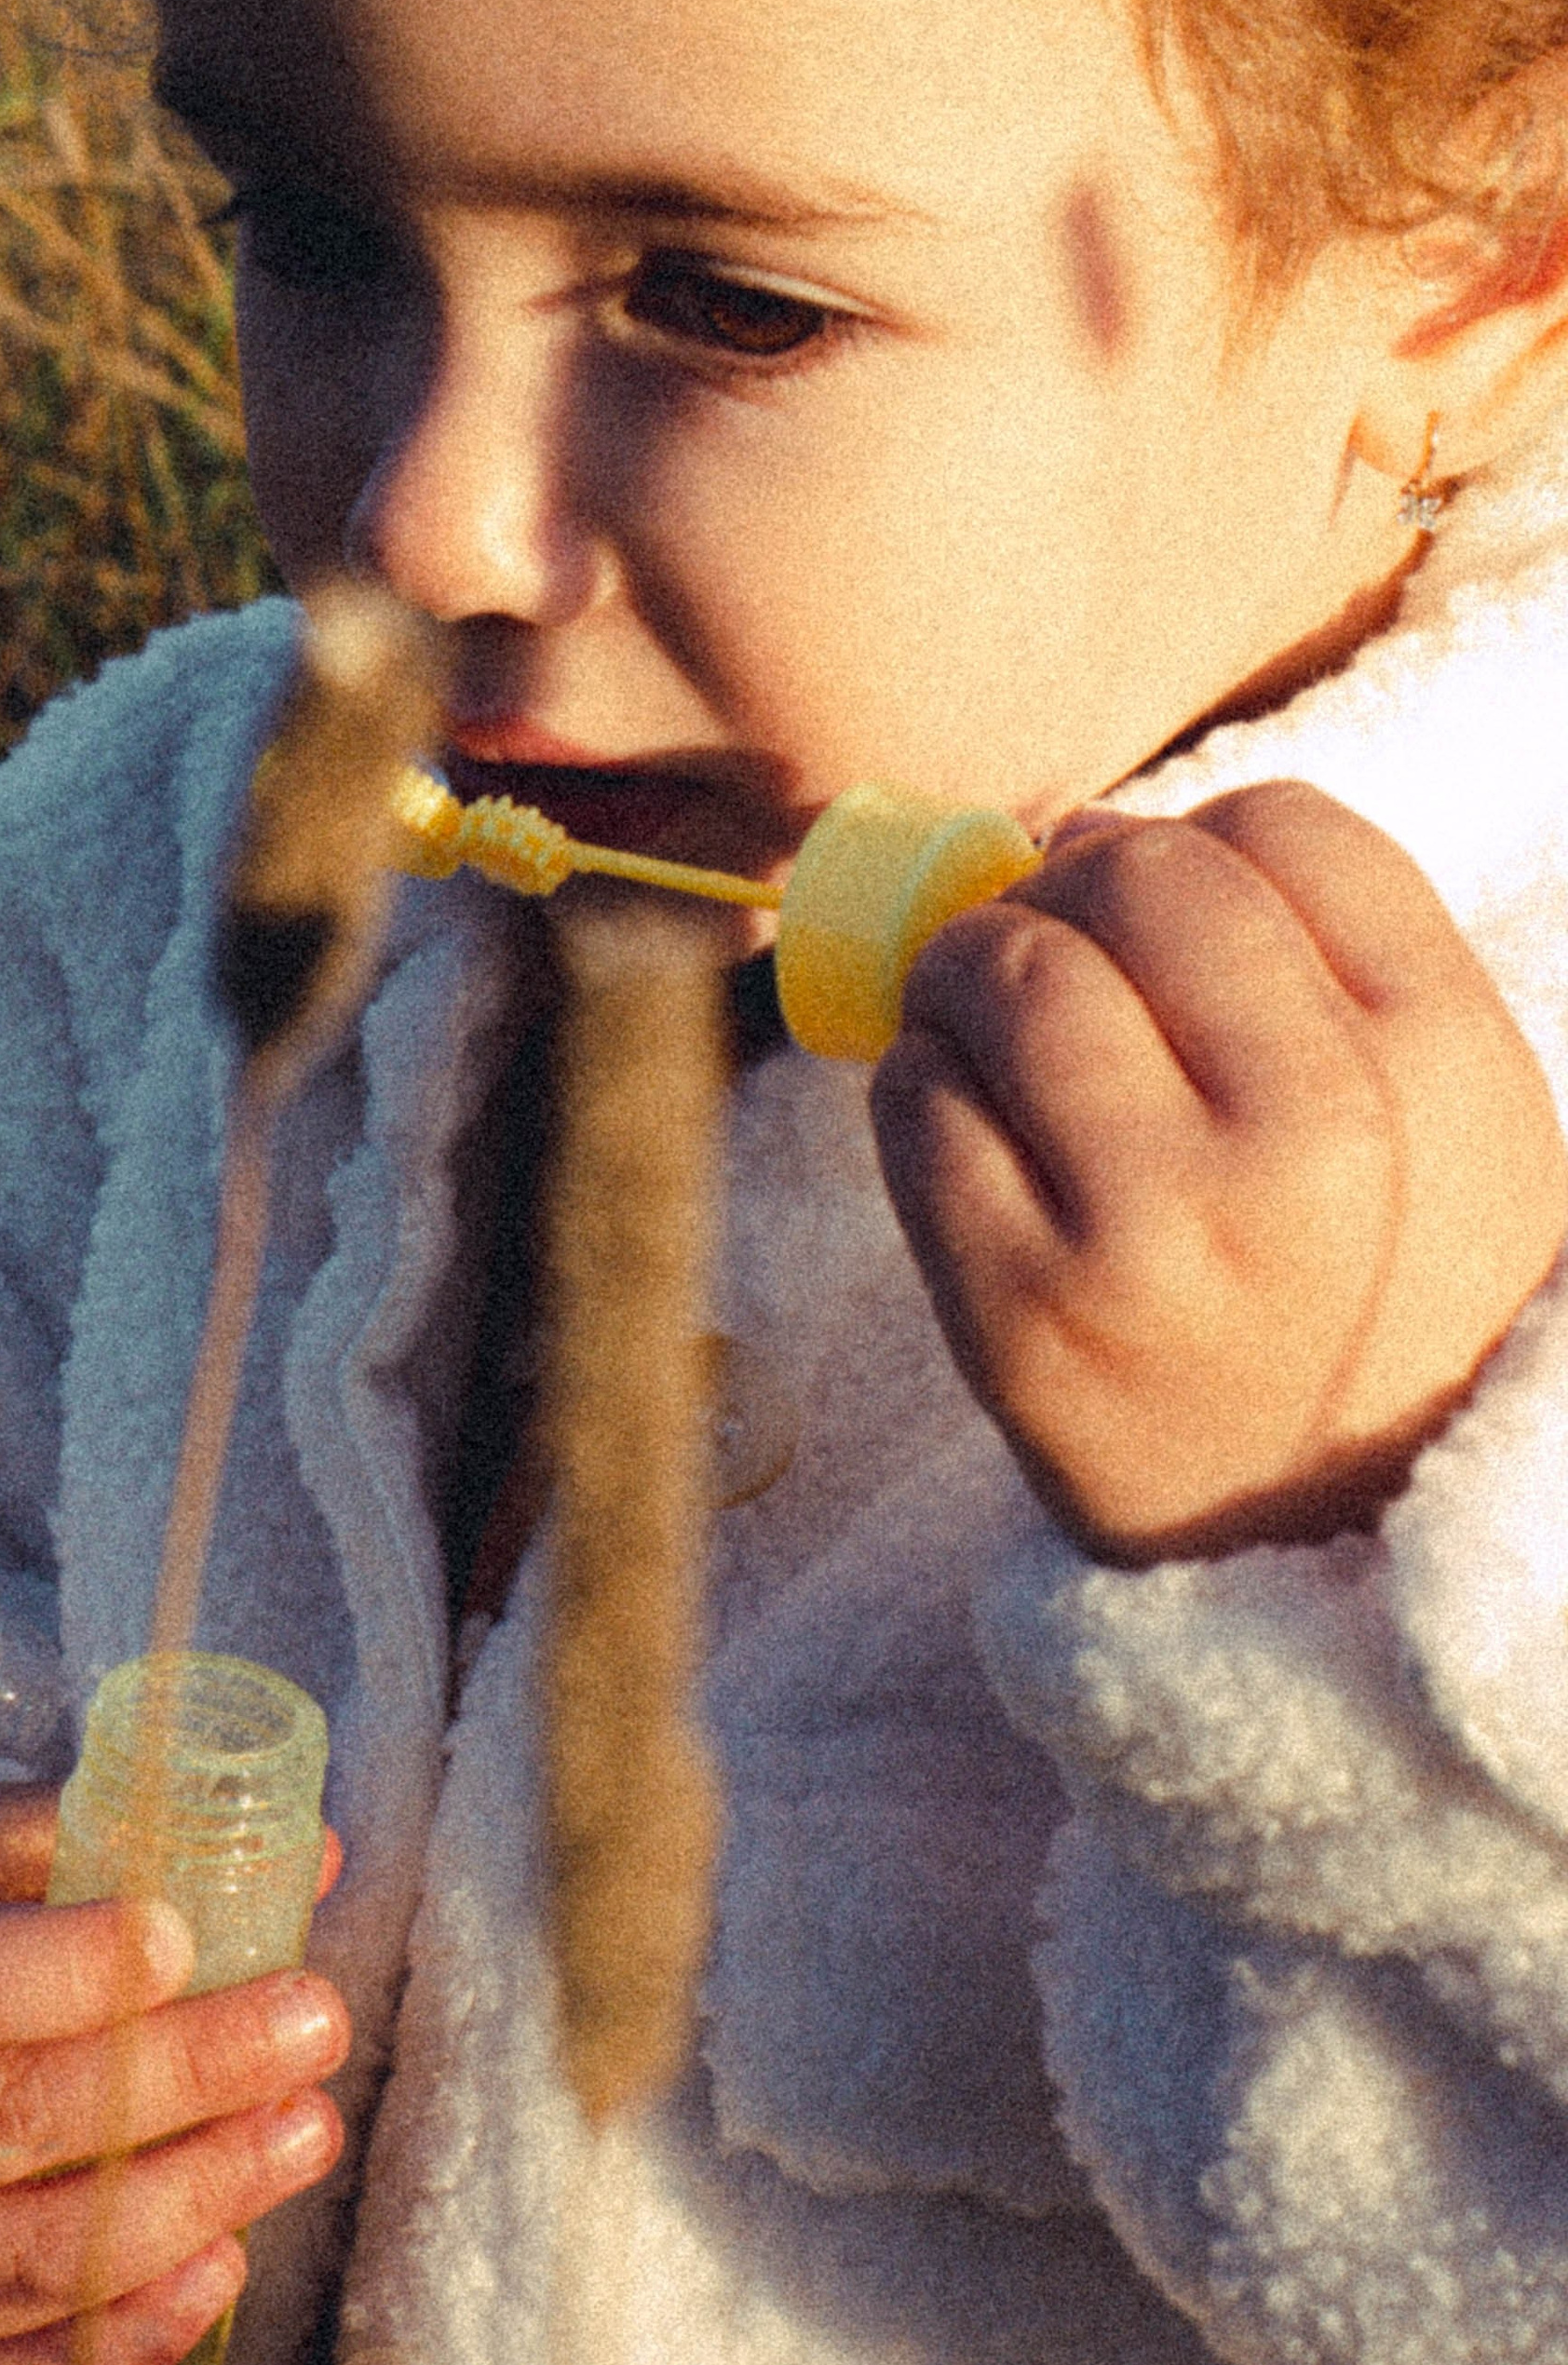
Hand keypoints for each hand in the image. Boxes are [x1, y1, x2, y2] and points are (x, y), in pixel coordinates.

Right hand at [0, 1781, 349, 2364]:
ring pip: (23, 2260)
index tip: (181, 1937)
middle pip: (1, 2121)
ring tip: (305, 2132)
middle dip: (180, 2075)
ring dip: (188, 2199)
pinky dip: (124, 2344)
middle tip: (312, 2026)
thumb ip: (88, 1840)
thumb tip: (303, 1856)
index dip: (57, 1968)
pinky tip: (222, 2270)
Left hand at [868, 781, 1566, 1563]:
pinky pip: (914, 1105)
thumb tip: (1081, 830)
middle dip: (1063, 883)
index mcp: (1443, 1067)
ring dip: (964, 965)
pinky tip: (963, 1122)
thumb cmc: (1379, 1285)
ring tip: (984, 1015)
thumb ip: (1324, 949)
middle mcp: (1311, 1142)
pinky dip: (916, 1082)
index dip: (1198, 837)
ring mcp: (1156, 1231)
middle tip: (1048, 939)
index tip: (1166, 905)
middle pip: (1131, 872)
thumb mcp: (1450, 1110)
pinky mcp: (1021, 1315)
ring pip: (1002, 969)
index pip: (1280, 825)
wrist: (1330, 1539)